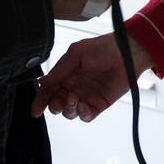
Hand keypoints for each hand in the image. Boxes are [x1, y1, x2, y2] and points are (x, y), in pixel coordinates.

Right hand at [31, 33, 154, 120]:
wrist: (128, 53)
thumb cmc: (104, 48)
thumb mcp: (77, 53)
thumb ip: (60, 69)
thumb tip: (43, 81)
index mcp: (66, 73)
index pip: (48, 90)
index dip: (40, 100)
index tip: (36, 109)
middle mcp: (74, 86)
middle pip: (56, 103)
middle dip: (54, 106)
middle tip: (59, 101)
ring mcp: (86, 96)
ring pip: (69, 112)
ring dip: (67, 109)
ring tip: (74, 99)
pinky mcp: (99, 104)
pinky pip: (86, 116)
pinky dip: (82, 114)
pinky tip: (83, 107)